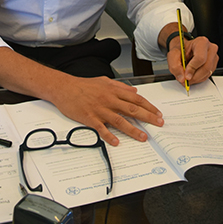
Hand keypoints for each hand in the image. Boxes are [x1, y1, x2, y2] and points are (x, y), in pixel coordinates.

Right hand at [49, 75, 163, 146]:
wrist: (64, 88)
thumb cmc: (83, 85)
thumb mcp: (104, 80)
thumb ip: (120, 86)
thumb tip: (134, 91)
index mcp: (113, 91)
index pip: (136, 99)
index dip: (149, 106)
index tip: (157, 113)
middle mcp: (109, 100)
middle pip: (132, 109)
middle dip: (148, 117)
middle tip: (158, 124)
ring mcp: (100, 110)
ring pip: (120, 120)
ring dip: (133, 129)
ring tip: (143, 136)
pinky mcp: (90, 118)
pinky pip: (101, 129)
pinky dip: (109, 136)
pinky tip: (116, 142)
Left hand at [167, 36, 218, 86]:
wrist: (184, 50)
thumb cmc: (181, 50)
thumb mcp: (173, 55)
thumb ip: (175, 66)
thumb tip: (182, 78)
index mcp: (201, 42)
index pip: (200, 58)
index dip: (193, 68)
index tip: (186, 75)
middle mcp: (210, 48)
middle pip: (206, 67)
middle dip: (194, 76)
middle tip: (186, 80)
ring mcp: (214, 57)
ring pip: (207, 73)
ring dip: (196, 78)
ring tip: (187, 77)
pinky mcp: (214, 64)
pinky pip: (208, 75)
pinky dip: (199, 78)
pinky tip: (193, 75)